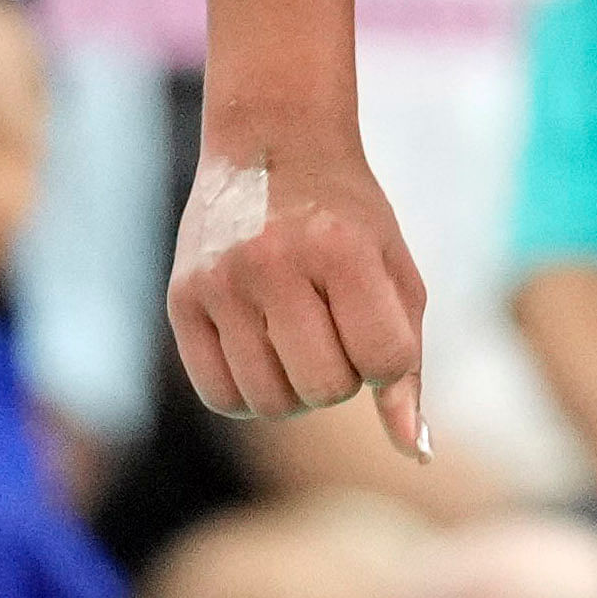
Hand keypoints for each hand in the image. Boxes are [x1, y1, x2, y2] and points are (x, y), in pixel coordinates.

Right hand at [169, 135, 427, 455]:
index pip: (383, 359)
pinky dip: (250, 394)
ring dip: (296, 391)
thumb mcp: (394, 273)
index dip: (388, 360)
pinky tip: (263, 354)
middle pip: (324, 389)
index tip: (377, 327)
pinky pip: (219, 396)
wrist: (273, 146)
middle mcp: (273, 264)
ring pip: (269, 403)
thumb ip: (409, 362)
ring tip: (301, 342)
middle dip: (343, 378)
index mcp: (340, 248)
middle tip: (337, 334)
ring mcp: (219, 283)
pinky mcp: (181, 301)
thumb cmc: (348, 221)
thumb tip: (416, 451)